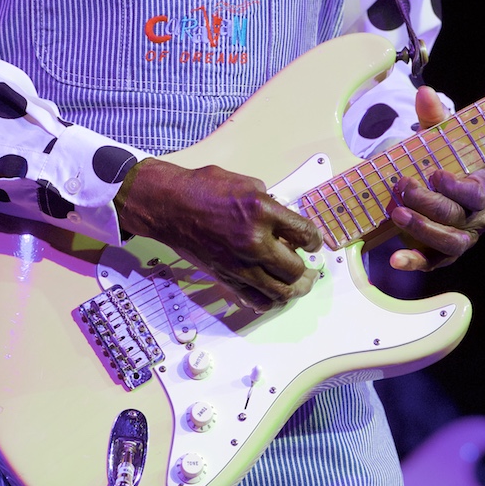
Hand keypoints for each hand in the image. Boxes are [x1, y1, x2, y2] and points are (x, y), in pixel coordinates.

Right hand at [115, 159, 322, 311]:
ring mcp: (240, 264)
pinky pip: (255, 299)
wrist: (170, 207)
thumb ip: (271, 205)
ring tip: (300, 286)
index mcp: (263, 212)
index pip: (305, 234)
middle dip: (305, 268)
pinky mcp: (226, 277)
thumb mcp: (246, 184)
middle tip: (308, 266)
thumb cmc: (205, 188)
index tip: (312, 243)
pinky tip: (275, 296)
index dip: (314, 241)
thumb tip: (285, 225)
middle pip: (295, 269)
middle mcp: (254, 242)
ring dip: (294, 290)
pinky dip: (270, 301)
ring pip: (280, 291)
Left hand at [389, 86, 484, 270]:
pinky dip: (413, 262)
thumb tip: (424, 93)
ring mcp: (462, 239)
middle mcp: (479, 218)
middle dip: (427, 202)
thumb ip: (434, 118)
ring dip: (420, 229)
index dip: (457, 186)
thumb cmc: (442, 160)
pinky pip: (430, 263)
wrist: (433, 184)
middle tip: (402, 186)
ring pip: (447, 242)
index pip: (476, 192)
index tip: (435, 174)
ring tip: (396, 214)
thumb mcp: (439, 138)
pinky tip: (394, 259)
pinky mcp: (442, 256)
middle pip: (456, 216)